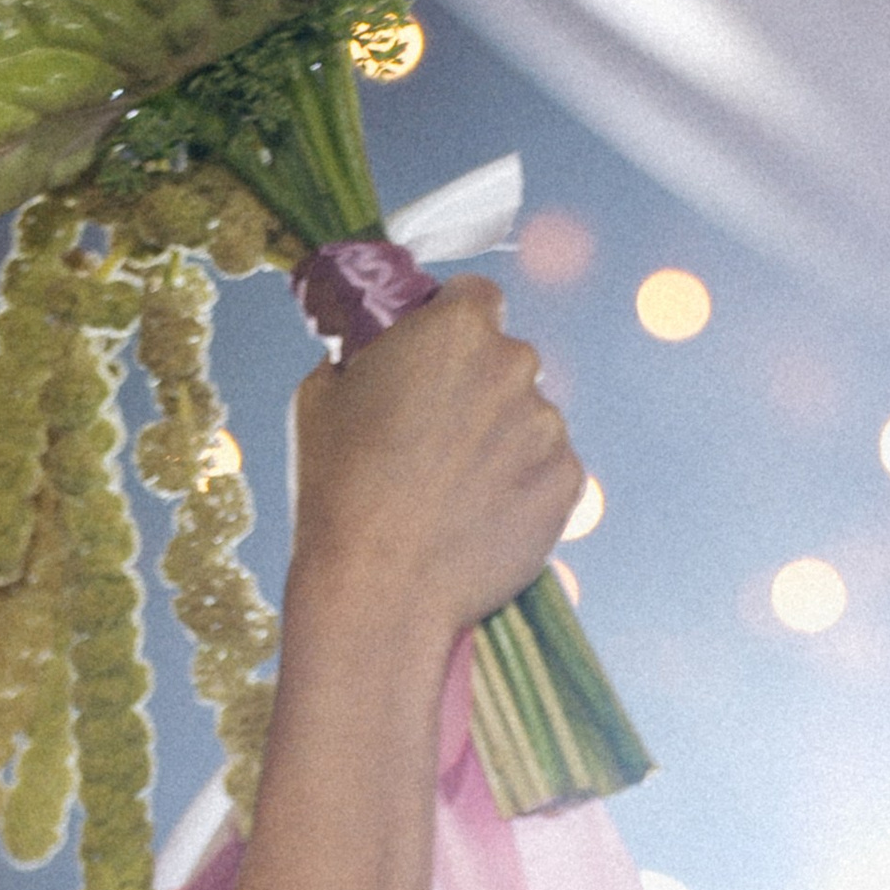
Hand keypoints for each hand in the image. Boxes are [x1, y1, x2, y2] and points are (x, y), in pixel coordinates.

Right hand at [289, 277, 582, 653]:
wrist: (380, 591)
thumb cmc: (339, 491)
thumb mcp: (322, 395)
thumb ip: (365, 355)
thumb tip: (378, 352)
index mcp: (457, 326)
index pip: (475, 298)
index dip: (451, 326)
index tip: (433, 361)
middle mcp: (516, 364)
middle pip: (506, 360)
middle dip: (478, 387)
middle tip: (435, 439)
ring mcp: (548, 426)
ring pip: (529, 419)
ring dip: (501, 442)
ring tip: (453, 493)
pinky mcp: (567, 484)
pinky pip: (547, 473)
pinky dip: (522, 490)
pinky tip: (478, 520)